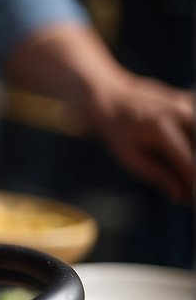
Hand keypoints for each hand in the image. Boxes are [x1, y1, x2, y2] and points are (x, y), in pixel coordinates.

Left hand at [84, 73, 193, 202]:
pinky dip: (193, 146)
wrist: (113, 98)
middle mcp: (180, 114)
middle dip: (195, 176)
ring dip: (193, 164)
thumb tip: (181, 197)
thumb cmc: (118, 132)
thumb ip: (157, 175)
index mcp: (161, 128)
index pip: (189, 163)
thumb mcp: (130, 157)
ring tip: (187, 182)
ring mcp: (188, 105)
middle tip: (189, 195)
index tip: (193, 201)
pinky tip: (184, 161)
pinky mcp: (191, 103)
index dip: (194, 186)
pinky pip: (195, 128)